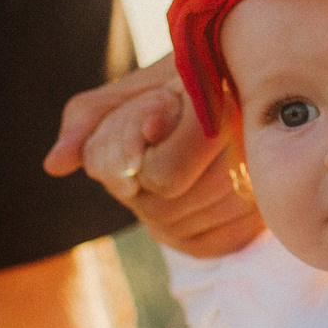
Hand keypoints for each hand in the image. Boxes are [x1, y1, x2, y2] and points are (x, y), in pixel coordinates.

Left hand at [47, 53, 263, 253]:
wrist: (243, 83)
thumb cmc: (183, 82)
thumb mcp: (132, 88)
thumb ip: (90, 118)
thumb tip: (55, 165)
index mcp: (216, 107)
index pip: (163, 175)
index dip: (139, 167)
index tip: (148, 137)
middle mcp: (250, 147)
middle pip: (170, 208)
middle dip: (145, 192)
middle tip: (153, 161)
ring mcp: (267, 183)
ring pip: (191, 228)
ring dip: (166, 214)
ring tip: (173, 177)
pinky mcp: (272, 211)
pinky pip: (217, 245)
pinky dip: (192, 232)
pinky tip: (189, 203)